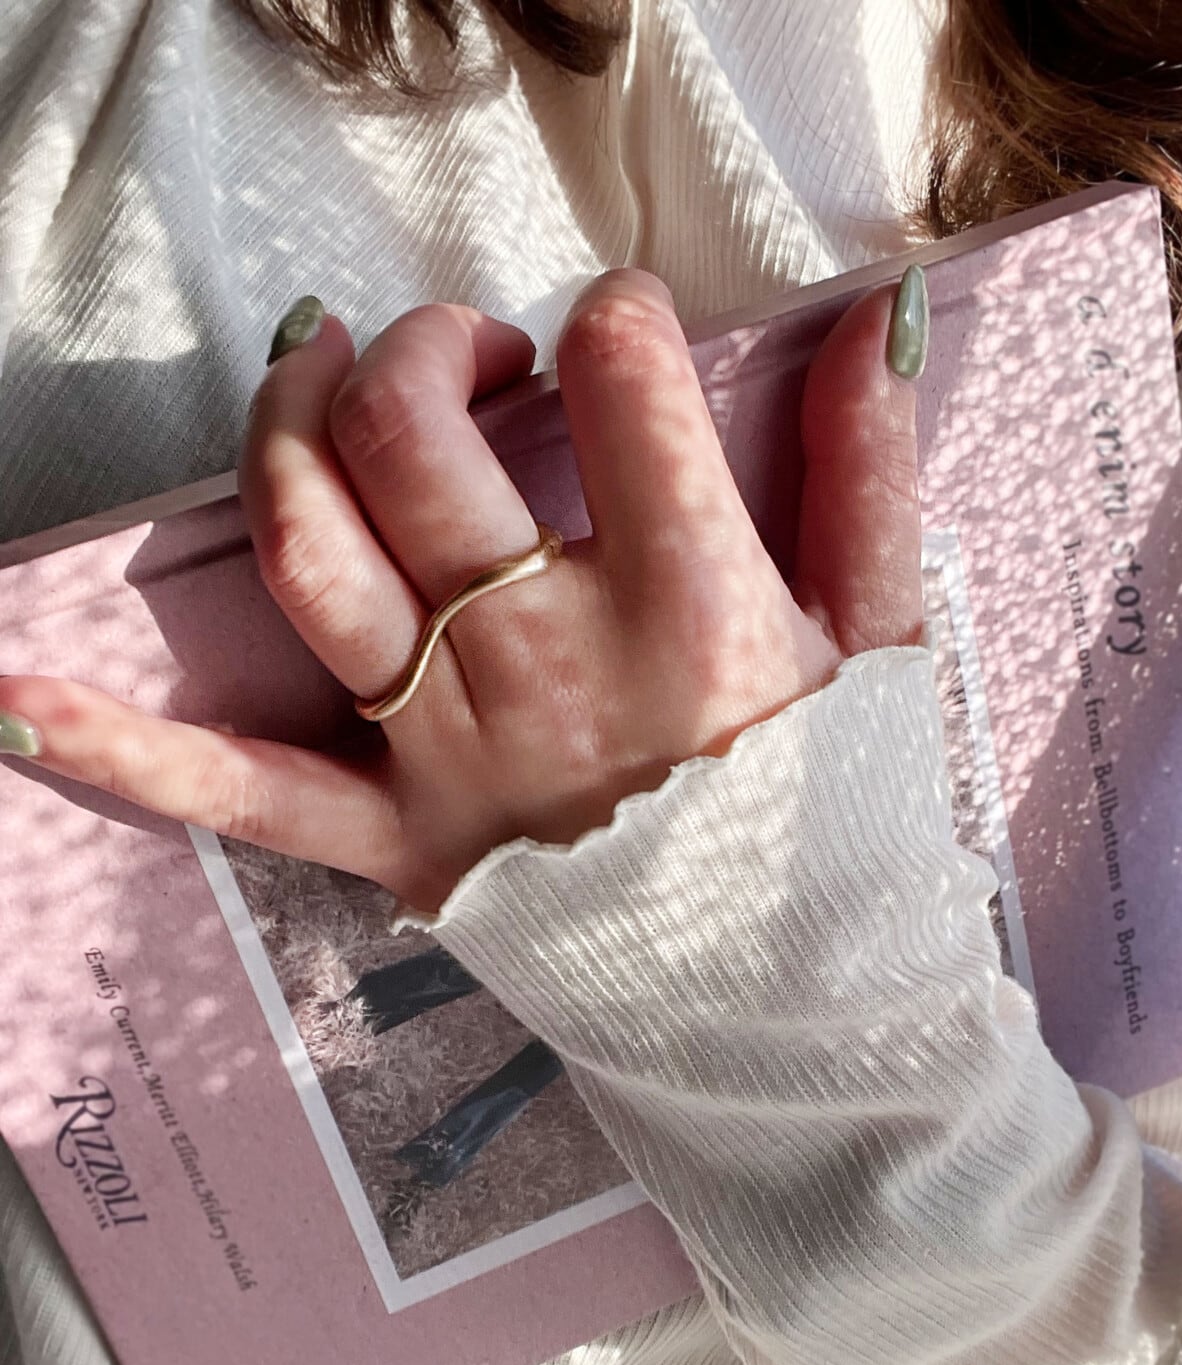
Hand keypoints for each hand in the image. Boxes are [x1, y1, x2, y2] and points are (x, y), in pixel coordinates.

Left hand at [0, 271, 923, 912]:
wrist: (798, 1020)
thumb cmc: (841, 832)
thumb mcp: (886, 650)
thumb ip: (869, 480)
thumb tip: (864, 323)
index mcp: (694, 609)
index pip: (624, 379)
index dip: (620, 317)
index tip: (627, 340)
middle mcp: (551, 664)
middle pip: (421, 443)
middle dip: (430, 348)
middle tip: (476, 350)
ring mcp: (455, 752)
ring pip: (316, 554)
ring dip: (289, 435)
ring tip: (313, 373)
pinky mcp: (400, 842)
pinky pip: (243, 793)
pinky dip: (130, 748)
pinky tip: (22, 696)